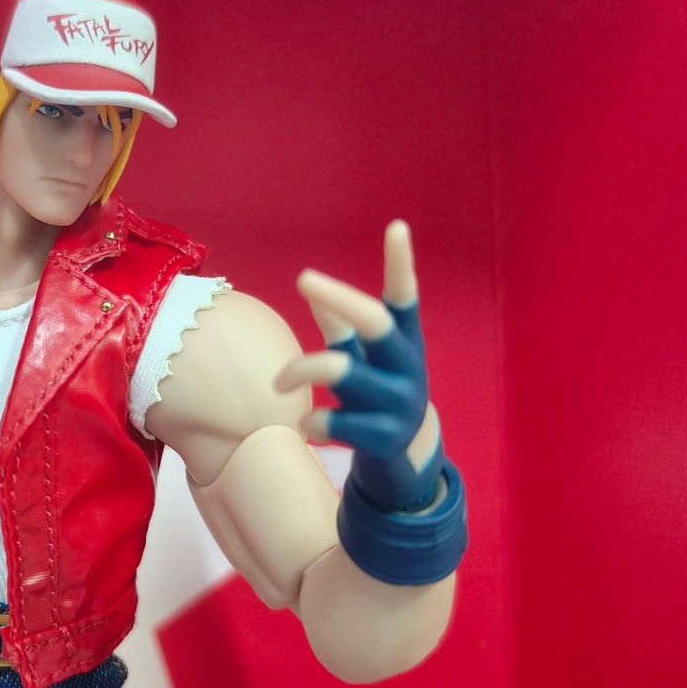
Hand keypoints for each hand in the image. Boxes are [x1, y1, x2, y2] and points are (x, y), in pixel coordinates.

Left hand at [274, 220, 442, 511]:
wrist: (406, 461)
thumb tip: (313, 288)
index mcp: (404, 342)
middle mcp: (407, 367)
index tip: (396, 226)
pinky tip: (308, 424)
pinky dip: (310, 419)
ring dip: (301, 369)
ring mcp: (399, 403)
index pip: (404, 297)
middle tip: (304, 277)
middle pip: (375, 322)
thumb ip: (342, 327)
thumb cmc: (377, 396)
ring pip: (341, 370)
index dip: (401, 264)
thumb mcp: (365, 360)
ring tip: (278, 381)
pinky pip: (331, 420)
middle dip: (340, 297)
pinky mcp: (384, 439)